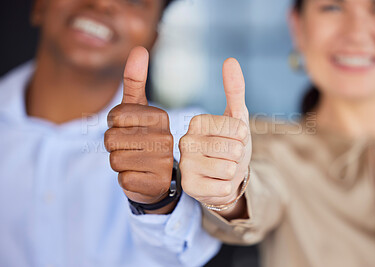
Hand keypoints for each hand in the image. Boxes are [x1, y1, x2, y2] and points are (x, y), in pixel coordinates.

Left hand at [104, 47, 174, 211]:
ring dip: (119, 162)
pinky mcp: (155, 183)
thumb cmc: (143, 138)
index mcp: (160, 117)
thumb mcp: (137, 109)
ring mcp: (162, 162)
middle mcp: (165, 138)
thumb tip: (139, 48)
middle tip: (131, 148)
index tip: (128, 130)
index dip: (114, 125)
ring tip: (136, 161)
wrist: (157, 176)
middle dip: (114, 145)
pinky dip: (126, 178)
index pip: (114, 116)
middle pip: (111, 138)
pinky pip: (122, 179)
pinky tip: (140, 176)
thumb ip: (135, 81)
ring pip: (115, 159)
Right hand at [179, 58, 250, 209]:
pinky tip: (215, 182)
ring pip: (229, 168)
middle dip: (237, 155)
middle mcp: (186, 141)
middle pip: (233, 149)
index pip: (237, 128)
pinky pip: (223, 187)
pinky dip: (226, 187)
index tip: (232, 139)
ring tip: (221, 169)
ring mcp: (186, 165)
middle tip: (227, 156)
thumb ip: (234, 90)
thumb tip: (230, 60)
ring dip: (232, 171)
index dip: (242, 137)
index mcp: (197, 122)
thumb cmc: (230, 144)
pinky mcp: (189, 187)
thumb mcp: (236, 118)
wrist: (225, 175)